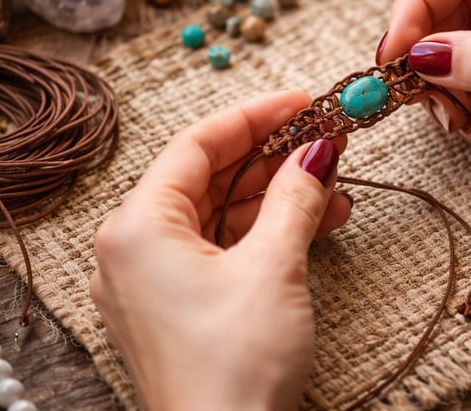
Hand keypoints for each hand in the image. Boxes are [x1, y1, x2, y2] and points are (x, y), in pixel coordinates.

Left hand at [90, 91, 350, 410]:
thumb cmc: (234, 368)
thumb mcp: (274, 267)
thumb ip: (296, 197)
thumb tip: (319, 149)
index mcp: (137, 228)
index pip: (196, 145)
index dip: (254, 116)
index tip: (301, 101)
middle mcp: (136, 249)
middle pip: (209, 177)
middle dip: (272, 157)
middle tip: (323, 138)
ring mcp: (157, 280)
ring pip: (222, 214)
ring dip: (278, 197)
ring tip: (334, 185)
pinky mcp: (181, 306)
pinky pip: (224, 249)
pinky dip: (267, 233)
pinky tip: (316, 222)